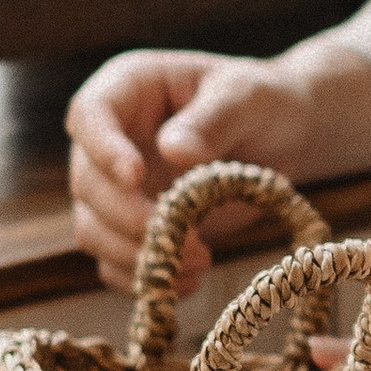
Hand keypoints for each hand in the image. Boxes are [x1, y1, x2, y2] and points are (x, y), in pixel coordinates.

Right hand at [66, 37, 370, 287]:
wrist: (283, 135)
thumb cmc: (262, 101)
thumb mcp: (246, 97)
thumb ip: (212, 120)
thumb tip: (172, 151)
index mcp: (127, 89)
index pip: (88, 115)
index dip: (103, 148)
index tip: (136, 176)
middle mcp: (109, 139)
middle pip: (88, 183)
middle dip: (130, 218)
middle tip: (188, 239)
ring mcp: (116, 187)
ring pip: (93, 229)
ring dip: (137, 254)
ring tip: (200, 263)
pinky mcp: (133, 226)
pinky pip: (116, 262)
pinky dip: (147, 278)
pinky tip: (190, 282)